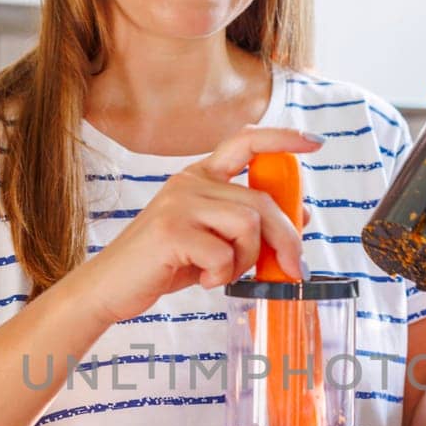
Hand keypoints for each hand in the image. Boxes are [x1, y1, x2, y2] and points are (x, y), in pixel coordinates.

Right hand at [81, 125, 320, 325]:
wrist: (111, 286)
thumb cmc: (163, 263)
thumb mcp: (211, 239)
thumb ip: (247, 225)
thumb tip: (300, 216)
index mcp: (200, 177)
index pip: (246, 142)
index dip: (282, 139)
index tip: (314, 143)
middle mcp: (190, 182)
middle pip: (261, 201)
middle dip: (287, 239)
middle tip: (295, 269)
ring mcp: (179, 204)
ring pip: (248, 226)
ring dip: (247, 260)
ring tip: (223, 274)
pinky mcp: (171, 231)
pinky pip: (223, 254)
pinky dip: (221, 276)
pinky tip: (202, 280)